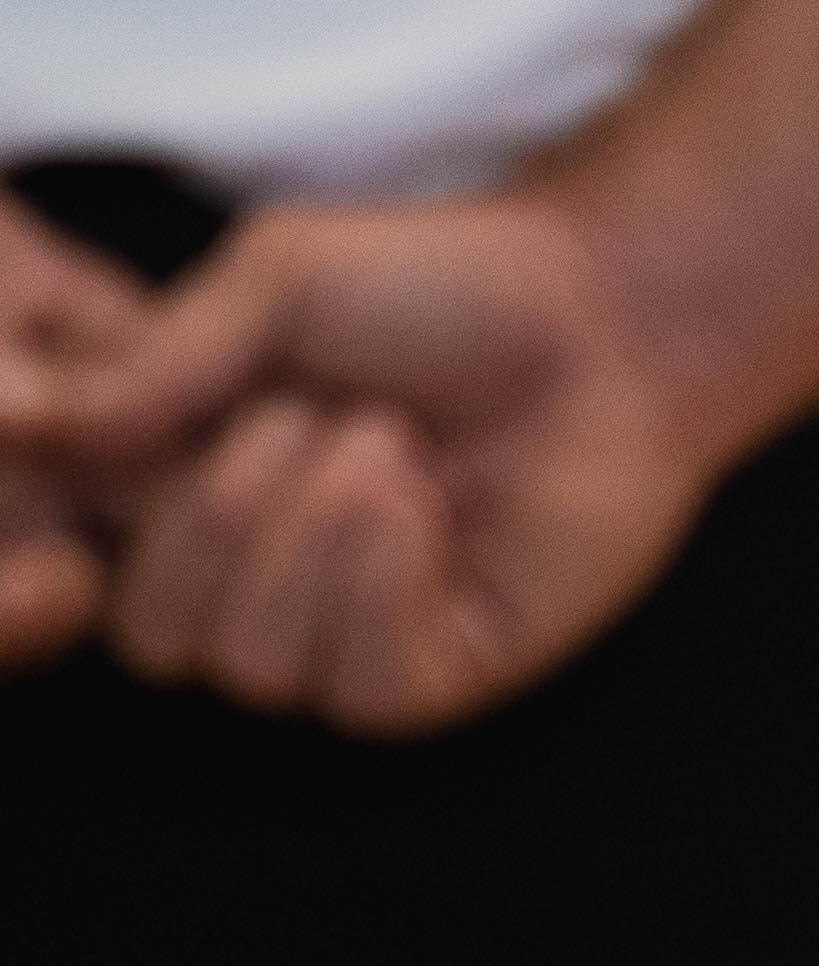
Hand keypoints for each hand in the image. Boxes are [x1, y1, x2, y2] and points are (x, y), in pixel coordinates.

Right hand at [9, 197, 744, 737]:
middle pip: (152, 630)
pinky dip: (379, 582)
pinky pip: (352, 684)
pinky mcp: (435, 674)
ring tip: (394, 442)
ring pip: (247, 659)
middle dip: (220, 511)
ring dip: (317, 529)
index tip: (149, 437)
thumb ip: (153, 358)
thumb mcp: (278, 281)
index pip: (78, 561)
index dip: (89, 512)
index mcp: (194, 496)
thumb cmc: (449, 285)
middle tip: (311, 413)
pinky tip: (427, 505)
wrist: (612, 308)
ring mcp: (344, 636)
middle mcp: (257, 579)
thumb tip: (18, 417)